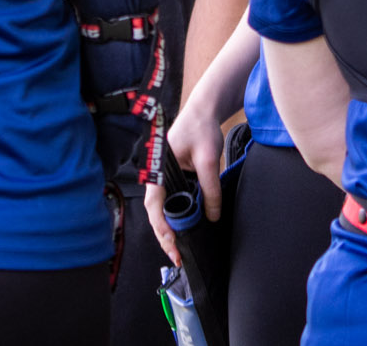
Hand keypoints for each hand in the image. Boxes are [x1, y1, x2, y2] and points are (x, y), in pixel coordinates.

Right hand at [145, 97, 229, 264]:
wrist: (205, 109)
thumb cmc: (201, 127)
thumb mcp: (208, 158)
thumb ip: (210, 188)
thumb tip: (212, 216)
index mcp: (158, 169)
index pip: (154, 204)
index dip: (161, 226)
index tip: (171, 242)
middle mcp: (158, 176)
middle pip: (156, 212)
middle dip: (164, 236)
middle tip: (177, 257)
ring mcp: (165, 178)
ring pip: (163, 210)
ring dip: (170, 230)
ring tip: (179, 252)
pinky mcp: (175, 179)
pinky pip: (172, 202)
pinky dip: (177, 219)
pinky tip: (185, 232)